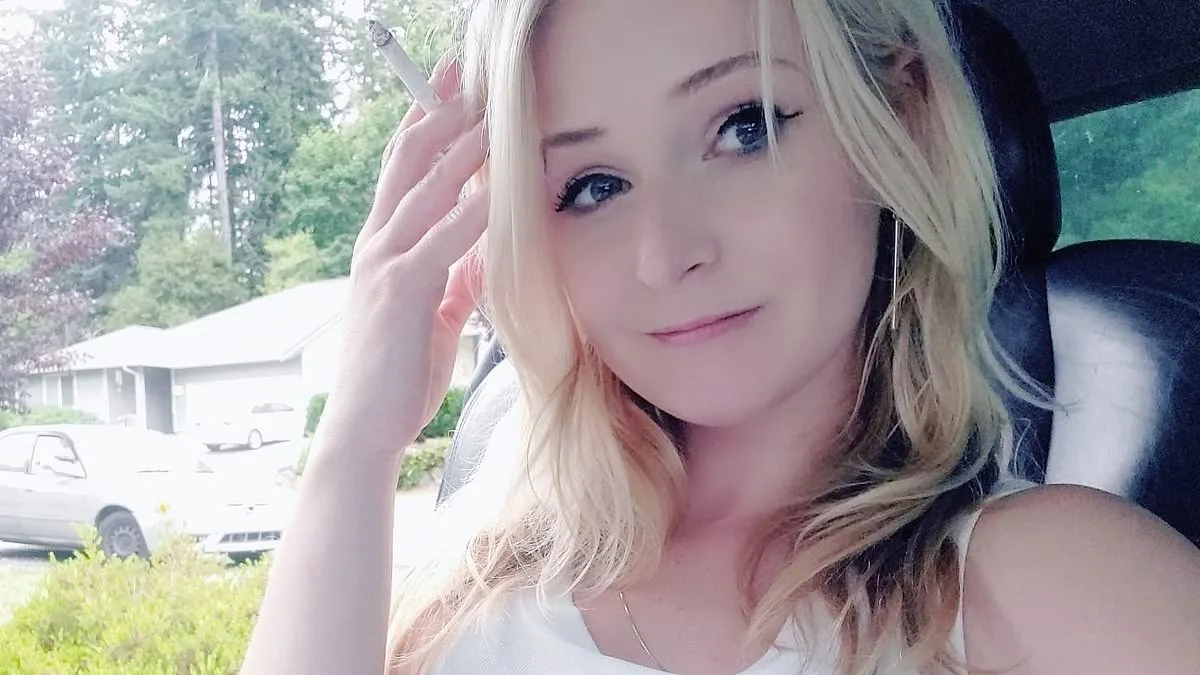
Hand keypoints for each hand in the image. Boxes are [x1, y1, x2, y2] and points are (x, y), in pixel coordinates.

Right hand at [320, 58, 487, 461]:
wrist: (365, 428)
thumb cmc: (397, 377)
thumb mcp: (434, 320)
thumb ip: (453, 283)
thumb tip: (481, 257)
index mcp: (382, 250)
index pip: (402, 173)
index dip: (423, 128)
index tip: (447, 89)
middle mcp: (376, 247)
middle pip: (407, 165)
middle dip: (435, 114)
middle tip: (459, 72)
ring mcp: (384, 265)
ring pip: (423, 192)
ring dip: (457, 150)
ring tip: (486, 112)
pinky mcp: (401, 291)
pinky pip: (441, 241)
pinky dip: (470, 213)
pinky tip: (496, 190)